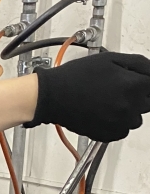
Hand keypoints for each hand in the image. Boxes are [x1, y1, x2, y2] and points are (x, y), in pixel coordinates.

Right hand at [29, 52, 149, 140]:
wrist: (52, 97)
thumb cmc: (76, 77)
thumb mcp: (110, 59)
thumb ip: (138, 64)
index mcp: (133, 85)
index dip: (142, 82)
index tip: (132, 82)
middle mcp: (130, 106)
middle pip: (147, 103)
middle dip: (136, 96)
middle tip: (115, 90)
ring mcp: (120, 123)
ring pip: (136, 119)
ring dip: (127, 111)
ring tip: (107, 102)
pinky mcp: (109, 134)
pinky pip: (122, 130)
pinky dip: (116, 123)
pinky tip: (102, 112)